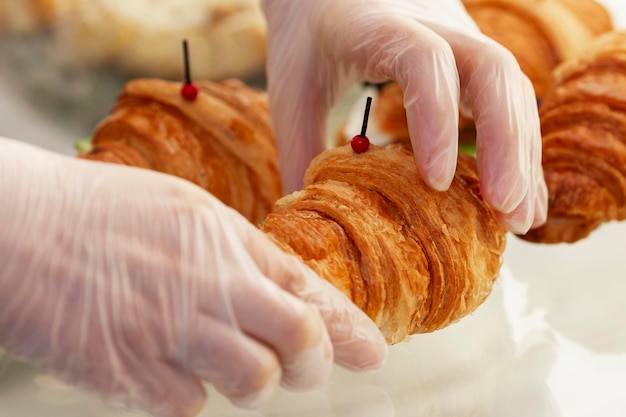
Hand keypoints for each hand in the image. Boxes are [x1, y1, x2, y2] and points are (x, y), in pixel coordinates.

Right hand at [0, 138, 386, 416]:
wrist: (16, 222)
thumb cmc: (97, 212)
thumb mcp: (181, 212)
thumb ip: (232, 253)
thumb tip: (275, 293)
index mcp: (226, 239)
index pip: (307, 290)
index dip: (347, 327)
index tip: (373, 353)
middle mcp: (211, 284)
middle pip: (300, 341)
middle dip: (314, 363)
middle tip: (306, 370)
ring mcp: (175, 331)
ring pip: (255, 382)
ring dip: (250, 381)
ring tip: (220, 361)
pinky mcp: (133, 375)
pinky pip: (190, 404)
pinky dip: (186, 394)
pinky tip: (160, 365)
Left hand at [261, 0, 546, 233]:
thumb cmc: (306, 38)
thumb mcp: (291, 91)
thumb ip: (300, 153)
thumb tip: (315, 226)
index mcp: (376, 26)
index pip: (424, 60)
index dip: (436, 119)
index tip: (437, 182)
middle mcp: (432, 24)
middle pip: (492, 70)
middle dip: (506, 145)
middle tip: (504, 212)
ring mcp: (458, 37)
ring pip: (510, 86)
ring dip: (522, 155)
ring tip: (520, 219)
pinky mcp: (468, 58)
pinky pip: (507, 100)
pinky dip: (517, 150)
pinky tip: (521, 195)